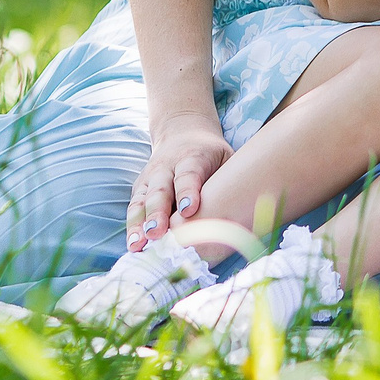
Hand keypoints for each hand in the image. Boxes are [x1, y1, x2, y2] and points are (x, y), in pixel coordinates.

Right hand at [128, 118, 234, 247]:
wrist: (183, 133)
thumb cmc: (212, 155)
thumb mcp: (226, 158)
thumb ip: (232, 178)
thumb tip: (246, 209)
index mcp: (192, 158)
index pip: (188, 175)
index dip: (187, 191)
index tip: (189, 210)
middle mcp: (166, 167)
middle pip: (160, 190)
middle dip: (158, 212)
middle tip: (157, 232)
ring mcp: (150, 178)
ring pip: (143, 201)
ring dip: (140, 223)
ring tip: (139, 245)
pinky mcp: (140, 190)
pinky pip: (135, 209)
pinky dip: (133, 227)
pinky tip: (134, 246)